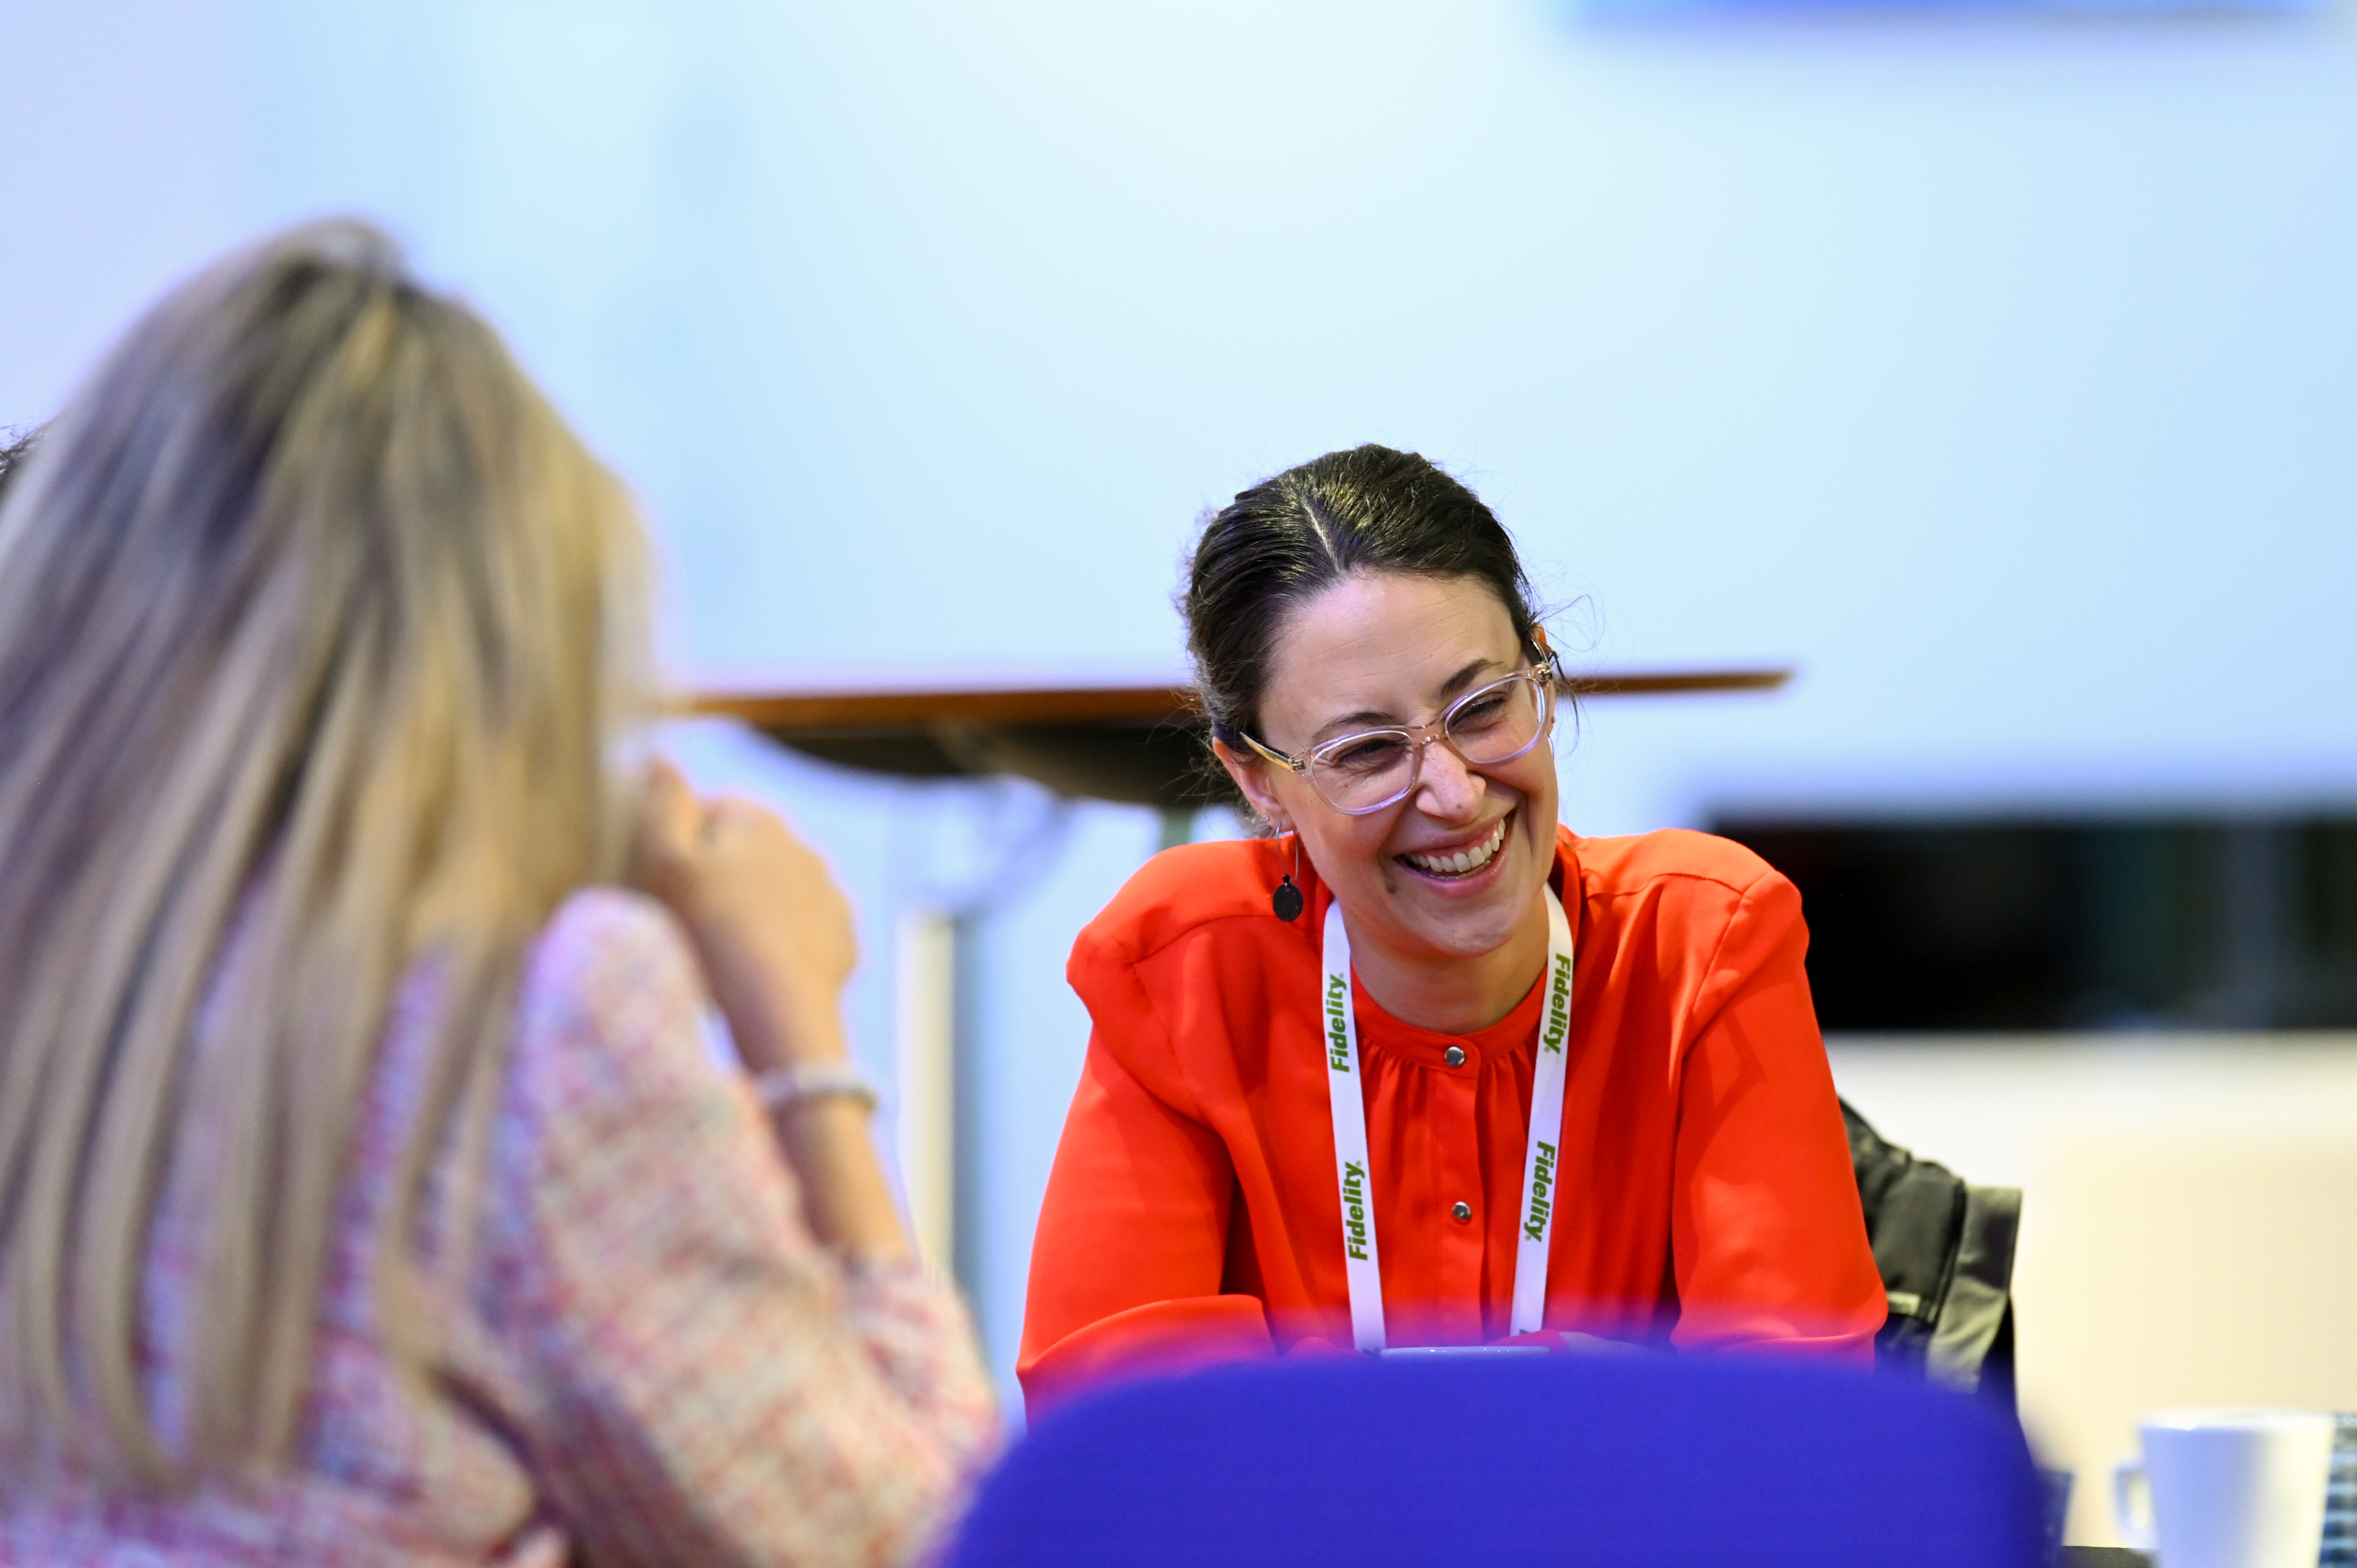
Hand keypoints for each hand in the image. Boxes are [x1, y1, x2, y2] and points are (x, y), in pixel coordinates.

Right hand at [632, 758, 856, 1071]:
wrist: (778, 1011)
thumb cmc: (708, 934)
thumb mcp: (663, 863)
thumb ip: (660, 805)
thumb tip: (659, 757)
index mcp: (757, 820)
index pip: (708, 810)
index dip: (675, 844)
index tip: (657, 885)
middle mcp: (802, 848)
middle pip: (744, 853)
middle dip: (717, 877)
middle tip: (684, 924)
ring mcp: (828, 896)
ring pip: (774, 894)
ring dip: (750, 912)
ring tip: (718, 955)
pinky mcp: (841, 943)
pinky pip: (800, 936)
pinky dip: (779, 949)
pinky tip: (754, 976)